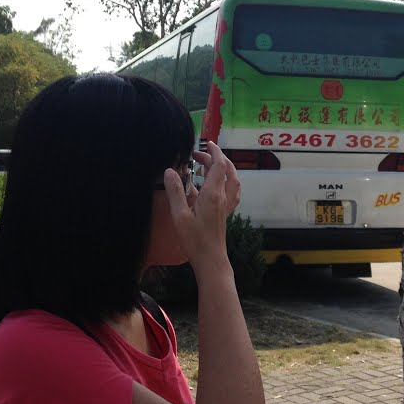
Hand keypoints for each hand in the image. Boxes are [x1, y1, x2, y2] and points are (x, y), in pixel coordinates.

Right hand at [162, 141, 240, 265]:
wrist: (211, 260)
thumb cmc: (194, 240)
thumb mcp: (179, 215)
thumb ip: (175, 192)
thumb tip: (170, 171)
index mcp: (213, 194)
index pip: (219, 165)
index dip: (214, 151)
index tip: (205, 143)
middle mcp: (223, 197)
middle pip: (226, 170)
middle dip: (215, 157)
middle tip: (198, 154)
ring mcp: (226, 206)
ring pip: (232, 180)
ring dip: (224, 168)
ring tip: (209, 164)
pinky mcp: (225, 213)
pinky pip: (233, 191)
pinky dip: (228, 181)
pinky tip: (218, 184)